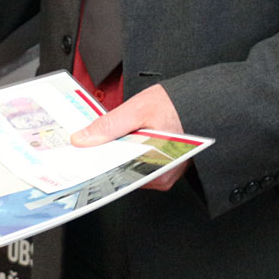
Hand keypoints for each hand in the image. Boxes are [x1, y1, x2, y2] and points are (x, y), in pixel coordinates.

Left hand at [69, 83, 188, 190]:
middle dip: (105, 156)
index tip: (80, 156)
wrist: (198, 102)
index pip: (116, 174)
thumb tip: (83, 139)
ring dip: (116, 153)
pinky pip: (136, 164)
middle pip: (121, 172)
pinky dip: (127, 152)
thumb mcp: (138, 109)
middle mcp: (161, 177)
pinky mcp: (162, 169)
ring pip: (127, 168)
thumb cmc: (176, 106)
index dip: (96, 165)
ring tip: (111, 137)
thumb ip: (109, 126)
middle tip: (89, 143)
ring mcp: (162, 174)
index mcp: (157, 167)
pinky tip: (124, 140)